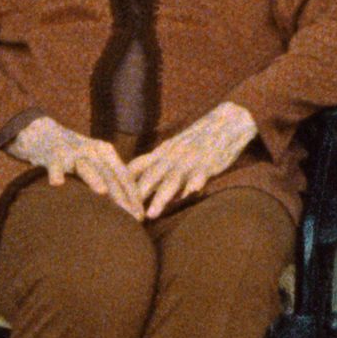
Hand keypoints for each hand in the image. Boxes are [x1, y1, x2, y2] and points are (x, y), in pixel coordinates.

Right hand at [8, 115, 140, 216]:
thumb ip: (110, 176)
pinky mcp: (53, 154)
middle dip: (121, 196)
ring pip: (86, 167)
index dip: (133, 195)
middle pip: (109, 175)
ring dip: (94, 179)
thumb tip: (130, 205)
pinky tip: (57, 183)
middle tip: (130, 217)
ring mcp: (72, 151)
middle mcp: (92, 150)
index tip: (141, 215)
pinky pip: (55, 165)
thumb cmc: (74, 155)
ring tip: (102, 192)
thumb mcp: (95, 160)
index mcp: (106, 152)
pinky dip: (56, 172)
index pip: (124, 175)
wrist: (43, 133)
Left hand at [122, 101, 254, 217]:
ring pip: (172, 179)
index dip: (123, 183)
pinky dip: (196, 182)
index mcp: (162, 154)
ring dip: (162, 196)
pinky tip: (191, 193)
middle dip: (136, 197)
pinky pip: (201, 173)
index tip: (109, 200)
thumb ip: (157, 165)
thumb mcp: (173, 150)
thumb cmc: (198, 140)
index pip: (137, 168)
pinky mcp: (209, 163)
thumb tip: (137, 184)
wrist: (227, 122)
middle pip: (150, 177)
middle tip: (123, 215)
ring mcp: (190, 160)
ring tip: (152, 214)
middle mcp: (172, 157)